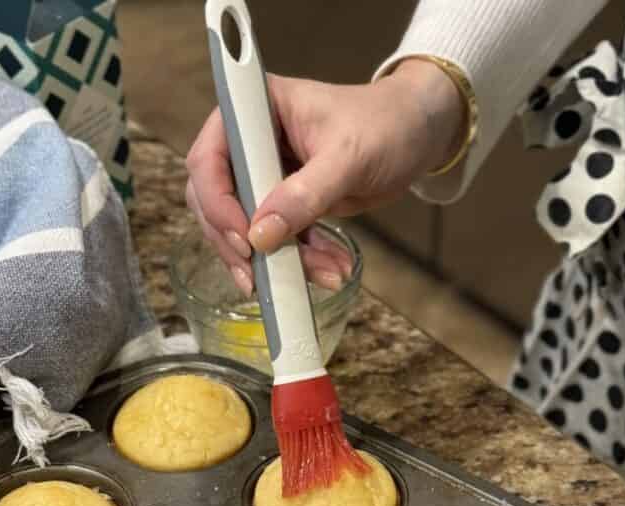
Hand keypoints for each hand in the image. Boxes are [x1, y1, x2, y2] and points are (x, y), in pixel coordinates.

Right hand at [184, 58, 464, 294]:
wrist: (416, 136)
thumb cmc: (385, 125)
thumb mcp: (347, 158)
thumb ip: (305, 195)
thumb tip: (261, 236)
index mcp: (254, 111)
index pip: (208, 159)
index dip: (217, 203)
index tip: (245, 240)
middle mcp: (249, 142)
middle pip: (213, 201)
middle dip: (236, 243)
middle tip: (259, 276)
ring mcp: (264, 175)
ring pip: (243, 229)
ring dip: (274, 260)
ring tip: (320, 274)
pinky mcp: (283, 203)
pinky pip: (276, 240)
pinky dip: (298, 261)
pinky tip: (329, 271)